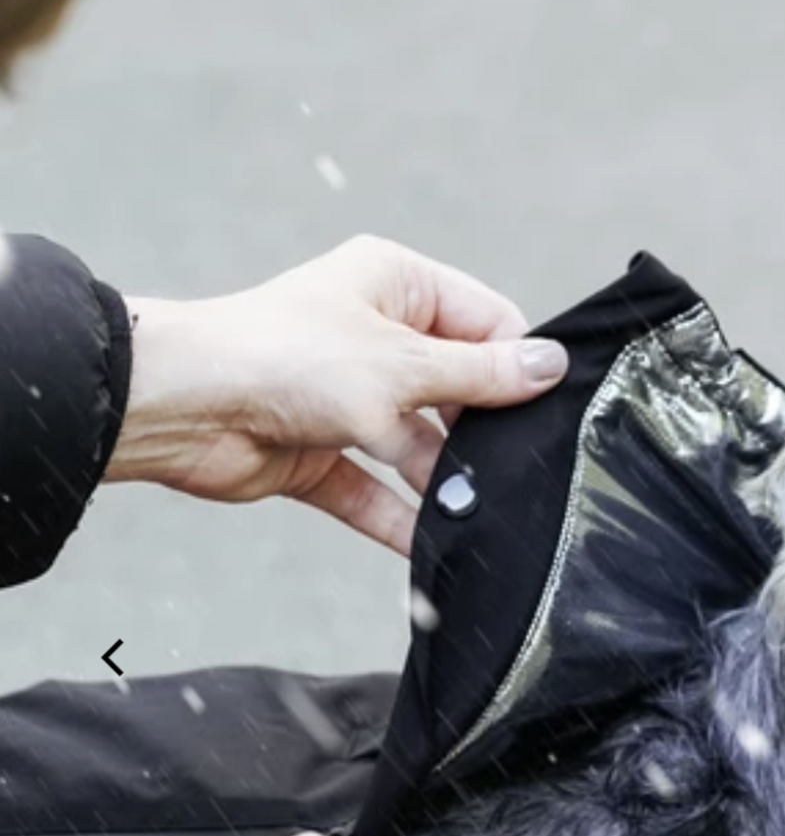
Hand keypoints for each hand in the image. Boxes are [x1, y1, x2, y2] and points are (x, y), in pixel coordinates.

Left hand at [106, 236, 568, 554]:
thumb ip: (481, 375)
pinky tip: (433, 548)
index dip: (519, 364)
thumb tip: (552, 365)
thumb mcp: (402, 364)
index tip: (551, 407)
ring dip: (443, 481)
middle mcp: (376, 338)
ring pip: (419, 446)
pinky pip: (377, 492)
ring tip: (473, 509)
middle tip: (518, 468)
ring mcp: (349, 398)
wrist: (182, 408)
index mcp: (396, 287)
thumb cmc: (283, 356)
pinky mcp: (323, 453)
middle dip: (481, 433)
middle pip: (457, 390)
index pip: (486, 322)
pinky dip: (401, 520)